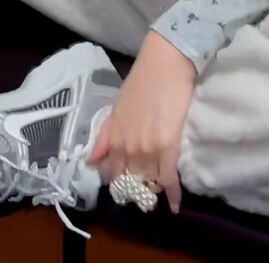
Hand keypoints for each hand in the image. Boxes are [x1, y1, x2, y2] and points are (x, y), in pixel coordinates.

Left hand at [88, 30, 196, 213]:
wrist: (164, 64)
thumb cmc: (142, 80)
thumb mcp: (117, 108)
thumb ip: (105, 135)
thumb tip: (92, 160)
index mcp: (113, 137)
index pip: (112, 173)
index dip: (119, 181)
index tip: (127, 184)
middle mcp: (127, 147)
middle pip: (131, 180)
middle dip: (137, 188)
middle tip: (145, 190)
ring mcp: (147, 149)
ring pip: (150, 181)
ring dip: (154, 188)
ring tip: (160, 190)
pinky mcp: (168, 147)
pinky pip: (169, 178)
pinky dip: (172, 194)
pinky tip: (176, 205)